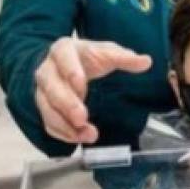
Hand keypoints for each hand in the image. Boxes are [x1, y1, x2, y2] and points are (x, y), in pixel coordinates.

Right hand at [34, 38, 151, 143]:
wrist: (65, 63)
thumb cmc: (86, 57)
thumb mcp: (106, 52)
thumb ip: (125, 58)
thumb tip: (146, 61)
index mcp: (63, 50)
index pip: (64, 58)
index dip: (70, 71)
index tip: (81, 84)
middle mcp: (48, 70)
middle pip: (52, 87)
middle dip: (66, 104)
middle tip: (81, 118)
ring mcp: (43, 91)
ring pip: (47, 109)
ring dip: (65, 124)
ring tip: (87, 134)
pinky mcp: (45, 108)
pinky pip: (48, 123)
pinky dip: (63, 133)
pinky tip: (79, 138)